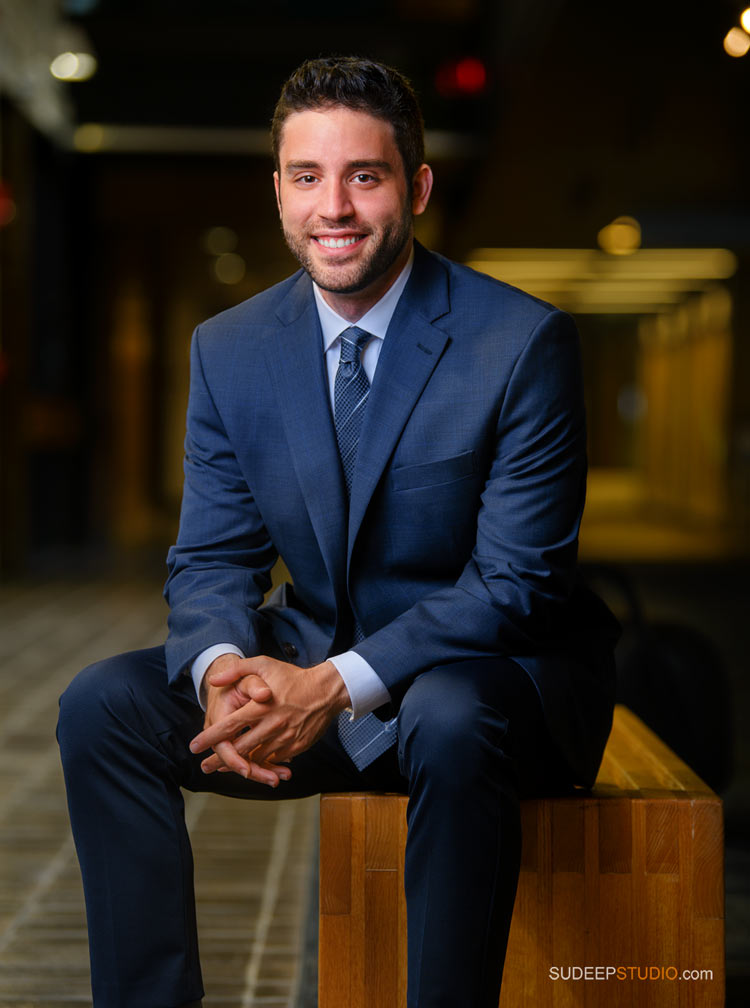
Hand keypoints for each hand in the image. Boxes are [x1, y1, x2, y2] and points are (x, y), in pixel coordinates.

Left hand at [189, 654, 349, 783]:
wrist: (326, 690)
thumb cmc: (293, 677)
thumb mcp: (264, 665)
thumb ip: (237, 670)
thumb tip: (213, 680)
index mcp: (260, 707)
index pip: (229, 727)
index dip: (210, 738)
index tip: (194, 746)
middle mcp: (271, 725)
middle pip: (239, 749)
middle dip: (219, 760)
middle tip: (205, 766)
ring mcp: (284, 738)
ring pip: (256, 758)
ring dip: (239, 765)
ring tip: (223, 768)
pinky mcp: (296, 746)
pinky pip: (274, 759)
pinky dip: (261, 762)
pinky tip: (251, 763)